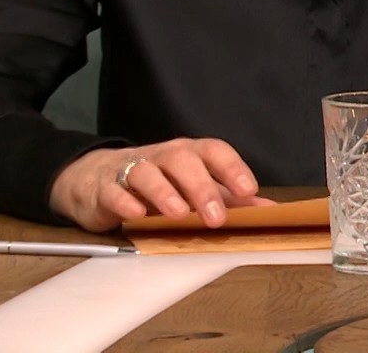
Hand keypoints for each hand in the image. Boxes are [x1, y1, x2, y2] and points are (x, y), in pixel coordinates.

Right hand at [49, 138, 269, 232]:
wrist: (97, 180)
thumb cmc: (157, 183)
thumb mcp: (194, 189)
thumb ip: (230, 199)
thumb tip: (270, 210)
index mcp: (189, 154)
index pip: (214, 150)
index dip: (232, 167)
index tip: (249, 190)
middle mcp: (163, 156)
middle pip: (183, 161)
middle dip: (202, 187)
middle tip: (216, 216)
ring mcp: (131, 169)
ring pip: (147, 172)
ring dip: (164, 192)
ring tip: (179, 214)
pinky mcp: (105, 187)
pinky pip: (114, 190)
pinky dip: (125, 201)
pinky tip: (136, 215)